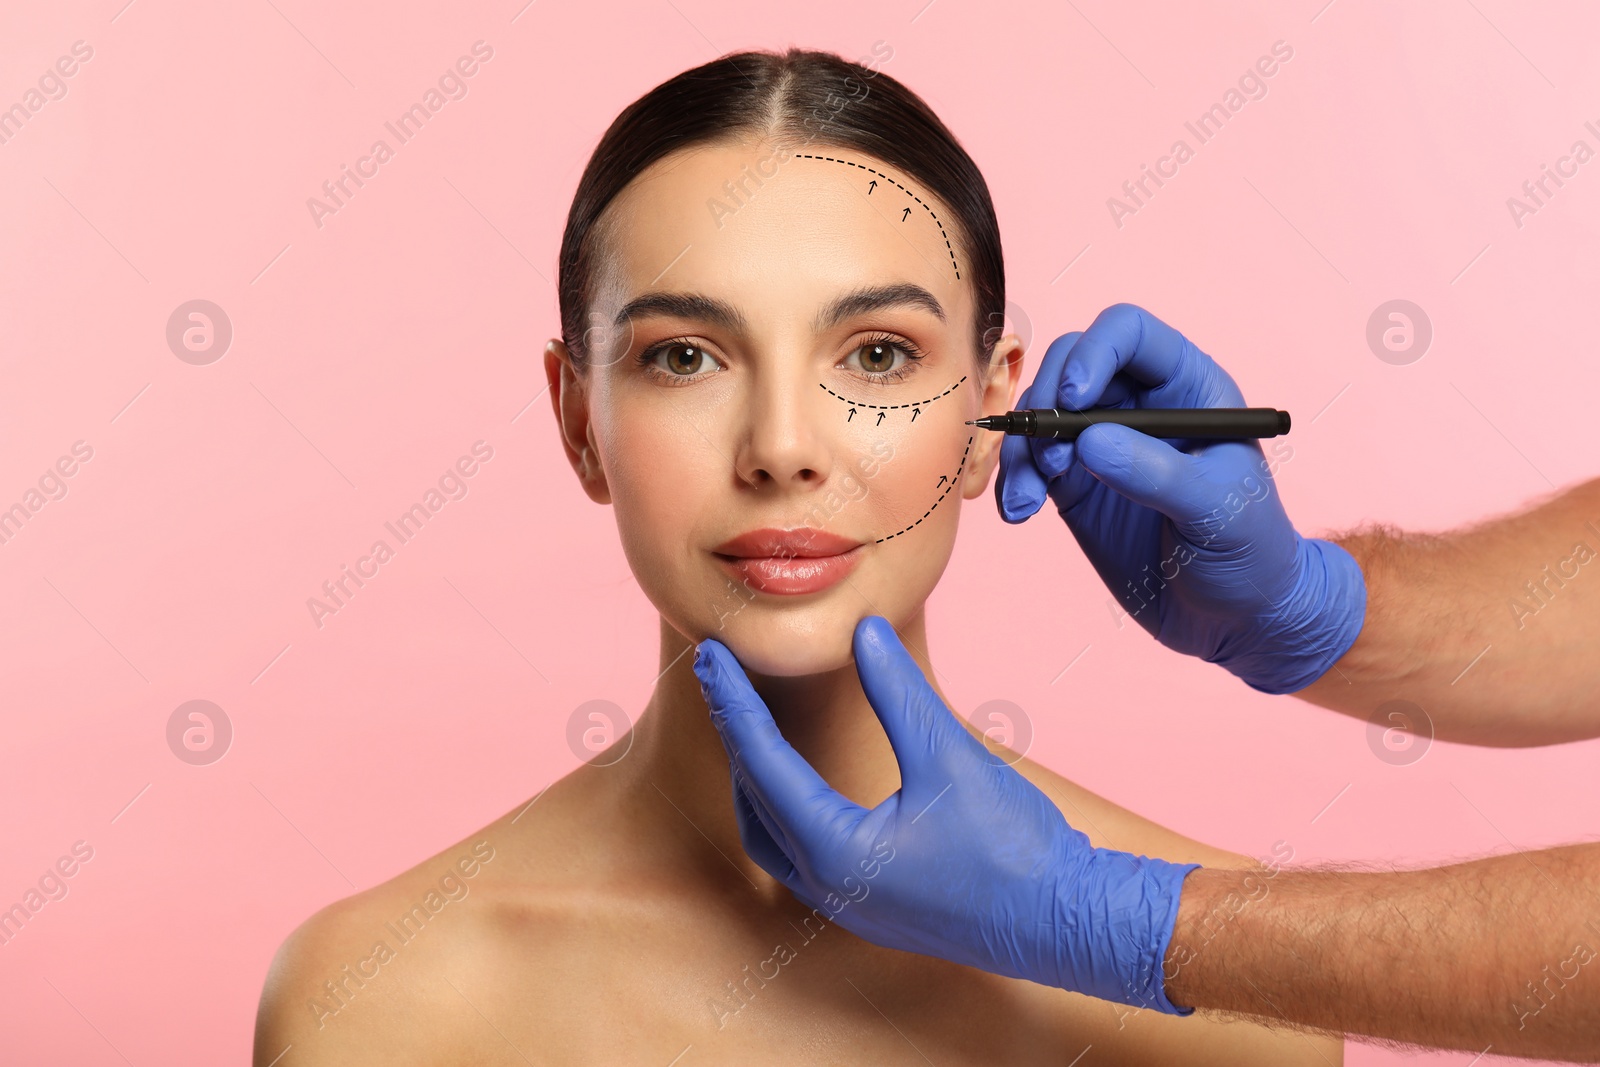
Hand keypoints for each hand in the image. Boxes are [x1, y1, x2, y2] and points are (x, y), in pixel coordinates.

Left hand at [692, 614, 1197, 1013]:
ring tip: (750, 723)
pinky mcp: (870, 910)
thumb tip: (864, 630)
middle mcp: (828, 887)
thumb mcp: (950, 755)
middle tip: (723, 678)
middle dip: (736, 736)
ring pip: (772, 837)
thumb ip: (899, 691)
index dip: (733, 702)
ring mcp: (847, 907)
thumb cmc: (1014, 846)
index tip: (710, 655)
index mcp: (836, 851)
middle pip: (754, 800)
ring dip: (755, 779)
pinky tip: (802, 783)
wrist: (1069, 923)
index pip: (761, 762)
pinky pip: (802, 858)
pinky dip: (786, 811)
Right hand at [994, 302, 1366, 693]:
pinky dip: (1013, 482)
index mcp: (1187, 387)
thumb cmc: (1250, 553)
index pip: (1130, 335)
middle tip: (1049, 456)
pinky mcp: (1074, 486)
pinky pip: (1029, 464)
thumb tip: (1089, 444)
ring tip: (1028, 499)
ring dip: (1021, 449)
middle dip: (1046, 402)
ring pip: (1040, 414)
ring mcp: (1102, 444)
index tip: (1074, 398)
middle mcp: (1140, 405)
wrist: (1237, 620)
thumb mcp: (1218, 510)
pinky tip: (1019, 512)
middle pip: (1070, 364)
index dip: (1095, 353)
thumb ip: (1156, 474)